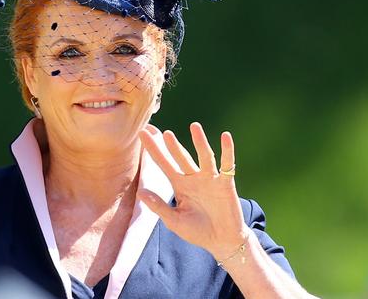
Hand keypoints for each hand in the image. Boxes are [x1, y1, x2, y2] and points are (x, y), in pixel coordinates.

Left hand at [137, 122, 249, 259]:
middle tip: (163, 131)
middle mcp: (193, 177)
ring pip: (204, 156)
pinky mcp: (225, 184)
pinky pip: (227, 165)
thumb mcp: (174, 220)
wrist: (221, 241)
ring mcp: (209, 179)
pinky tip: (225, 137)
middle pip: (181, 157)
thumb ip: (159, 206)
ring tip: (194, 126)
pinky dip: (227, 151)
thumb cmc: (197, 231)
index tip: (142, 133)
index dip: (153, 149)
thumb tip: (140, 193)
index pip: (163, 163)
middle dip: (172, 145)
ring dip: (200, 142)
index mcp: (179, 184)